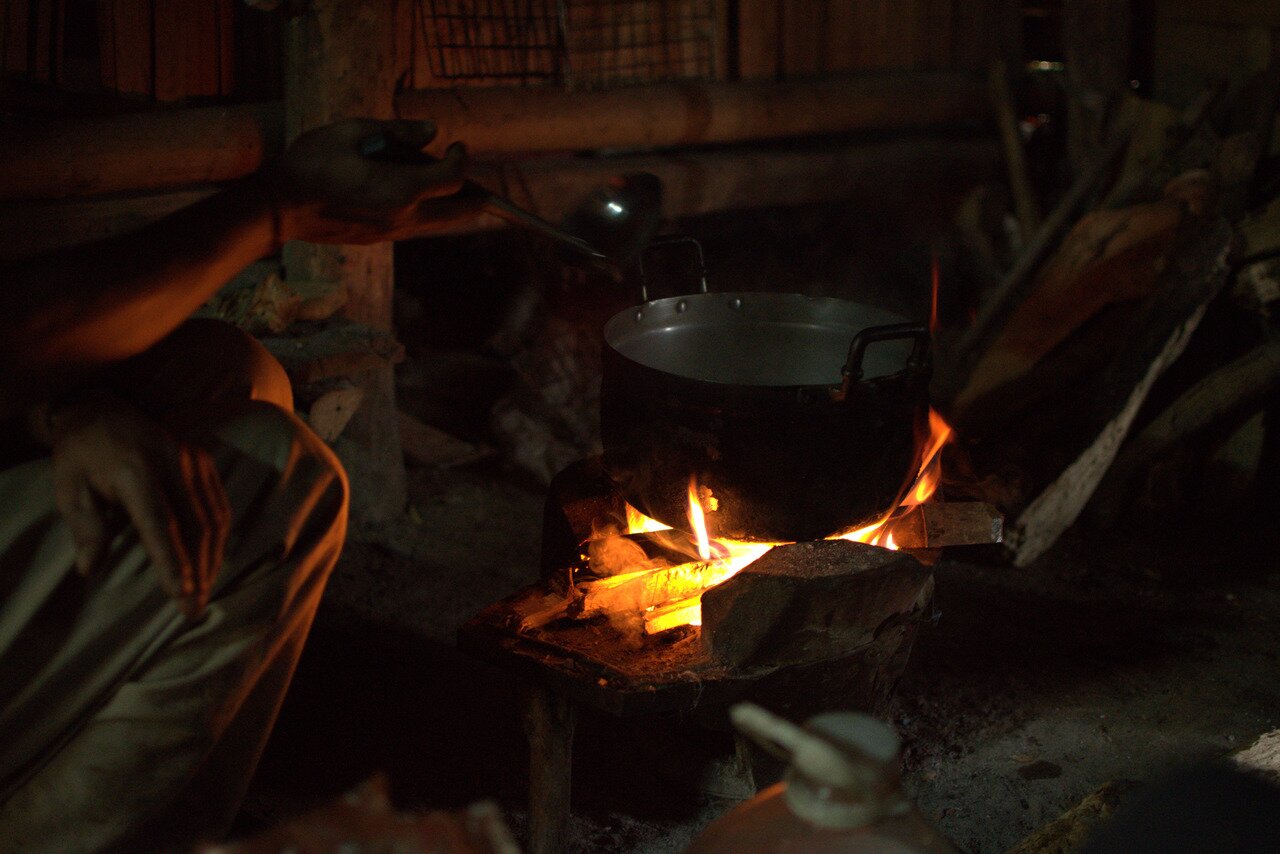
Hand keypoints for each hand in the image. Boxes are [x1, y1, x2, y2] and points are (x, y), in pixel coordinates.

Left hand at [44, 392, 229, 617]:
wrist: (100, 409)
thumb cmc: (80, 455)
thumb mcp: (69, 489)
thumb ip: (85, 527)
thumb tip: (89, 569)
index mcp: (133, 468)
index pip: (159, 522)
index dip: (172, 560)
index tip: (180, 593)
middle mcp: (171, 461)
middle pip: (195, 524)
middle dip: (198, 569)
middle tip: (194, 608)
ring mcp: (192, 458)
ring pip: (214, 516)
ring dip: (212, 557)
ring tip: (204, 590)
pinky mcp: (203, 460)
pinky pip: (219, 504)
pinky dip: (218, 536)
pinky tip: (211, 559)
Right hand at [269, 118, 481, 244]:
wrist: (279, 208)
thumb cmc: (311, 162)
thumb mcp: (352, 131)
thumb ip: (396, 130)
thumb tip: (432, 131)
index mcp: (401, 189)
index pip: (453, 178)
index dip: (463, 159)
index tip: (459, 145)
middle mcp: (404, 217)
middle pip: (459, 212)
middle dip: (476, 197)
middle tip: (481, 184)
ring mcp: (392, 232)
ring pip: (439, 224)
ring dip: (453, 207)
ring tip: (455, 188)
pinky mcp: (379, 239)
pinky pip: (417, 227)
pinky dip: (429, 212)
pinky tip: (421, 196)